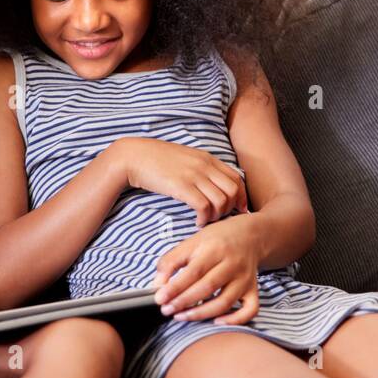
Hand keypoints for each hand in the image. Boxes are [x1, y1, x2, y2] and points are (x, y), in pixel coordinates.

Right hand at [110, 137, 248, 227]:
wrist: (135, 156)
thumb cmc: (159, 160)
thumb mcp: (187, 158)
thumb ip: (203, 168)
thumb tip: (215, 184)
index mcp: (208, 158)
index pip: (237, 178)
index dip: (242, 197)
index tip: (237, 210)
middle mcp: (205, 166)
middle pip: (233, 191)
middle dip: (231, 209)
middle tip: (219, 218)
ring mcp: (194, 175)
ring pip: (221, 201)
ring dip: (216, 216)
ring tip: (206, 221)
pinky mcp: (181, 187)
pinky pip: (204, 207)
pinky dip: (204, 219)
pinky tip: (196, 222)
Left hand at [151, 216, 260, 325]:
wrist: (249, 235)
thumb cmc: (216, 240)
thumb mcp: (192, 242)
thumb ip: (171, 261)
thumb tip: (158, 285)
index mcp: (215, 248)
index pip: (194, 271)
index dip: (175, 287)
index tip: (160, 299)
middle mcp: (232, 264)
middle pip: (208, 287)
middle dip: (184, 301)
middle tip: (167, 310)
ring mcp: (244, 279)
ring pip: (225, 302)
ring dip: (201, 313)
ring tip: (181, 316)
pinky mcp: (253, 290)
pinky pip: (250, 310)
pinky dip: (235, 320)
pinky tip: (216, 322)